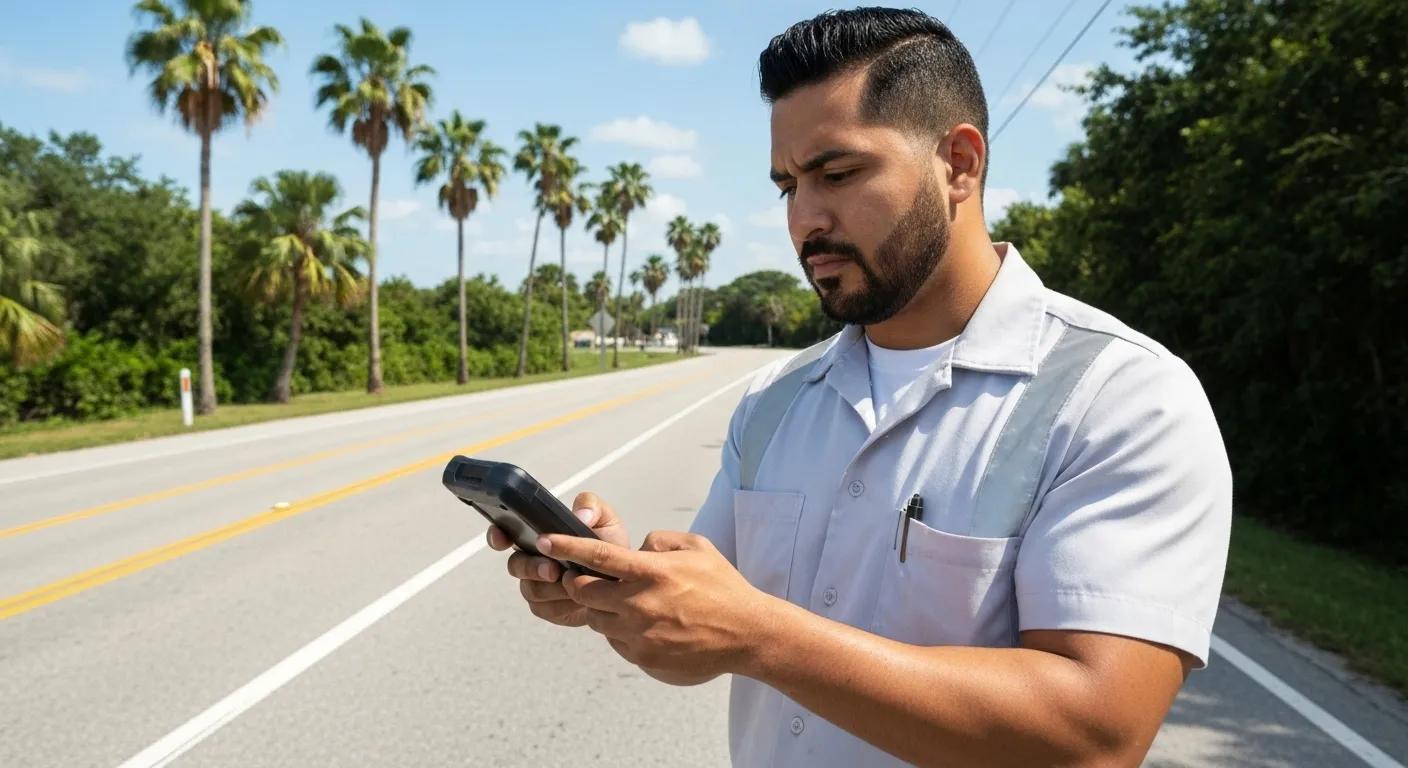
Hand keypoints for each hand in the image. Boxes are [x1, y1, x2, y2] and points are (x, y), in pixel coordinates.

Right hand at [486, 492, 629, 627]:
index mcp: (539, 536)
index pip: (506, 533)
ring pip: (531, 590)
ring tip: (574, 585)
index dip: (497, 535)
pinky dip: (563, 605)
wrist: (624, 580)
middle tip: (552, 569)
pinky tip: (580, 600)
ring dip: (552, 589)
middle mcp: (532, 561)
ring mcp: (537, 586)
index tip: (502, 537)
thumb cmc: (609, 546)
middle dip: (532, 567)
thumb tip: (580, 515)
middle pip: (515, 565)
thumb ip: (592, 507)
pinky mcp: (547, 608)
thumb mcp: (606, 519)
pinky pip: (546, 610)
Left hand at [542, 528, 773, 685]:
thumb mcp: (696, 548)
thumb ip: (659, 541)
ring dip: (601, 608)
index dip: (566, 546)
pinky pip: (616, 641)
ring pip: (596, 619)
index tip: (544, 541)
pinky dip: (621, 631)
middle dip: (578, 582)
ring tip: (627, 603)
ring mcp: (639, 634)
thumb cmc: (723, 587)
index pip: (596, 555)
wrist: (747, 634)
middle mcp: (639, 604)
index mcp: (651, 572)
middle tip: (585, 577)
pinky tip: (646, 625)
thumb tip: (636, 548)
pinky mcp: (643, 658)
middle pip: (584, 591)